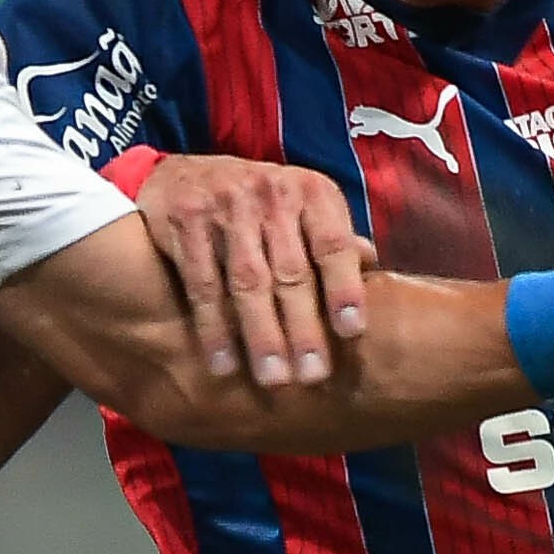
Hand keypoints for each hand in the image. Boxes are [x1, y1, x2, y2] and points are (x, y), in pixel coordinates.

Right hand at [136, 153, 370, 388]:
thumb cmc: (255, 203)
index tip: (351, 332)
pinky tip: (223, 363)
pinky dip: (213, 328)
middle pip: (291, 271)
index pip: (333, 244)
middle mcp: (272, 194)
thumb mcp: (300, 207)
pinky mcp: (186, 221)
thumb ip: (331, 238)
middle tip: (312, 375)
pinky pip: (203, 284)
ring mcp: (226, 206)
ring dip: (261, 334)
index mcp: (311, 192)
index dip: (344, 288)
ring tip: (272, 377)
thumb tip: (374, 267)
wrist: (180, 175)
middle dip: (303, 327)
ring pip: (248, 282)